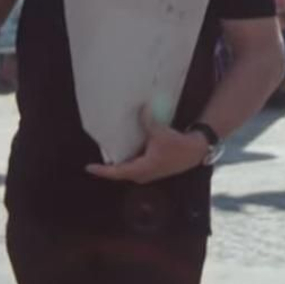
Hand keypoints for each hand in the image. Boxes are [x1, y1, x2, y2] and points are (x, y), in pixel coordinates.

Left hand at [85, 105, 208, 184]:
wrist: (195, 151)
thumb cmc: (178, 145)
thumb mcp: (160, 132)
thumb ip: (148, 121)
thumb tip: (140, 109)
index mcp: (142, 169)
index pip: (117, 172)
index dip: (102, 170)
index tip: (89, 167)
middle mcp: (143, 174)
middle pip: (120, 173)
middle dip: (108, 167)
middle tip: (95, 160)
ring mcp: (149, 173)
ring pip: (128, 170)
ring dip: (118, 164)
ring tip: (107, 153)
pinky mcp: (153, 169)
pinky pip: (135, 166)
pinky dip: (128, 160)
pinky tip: (125, 150)